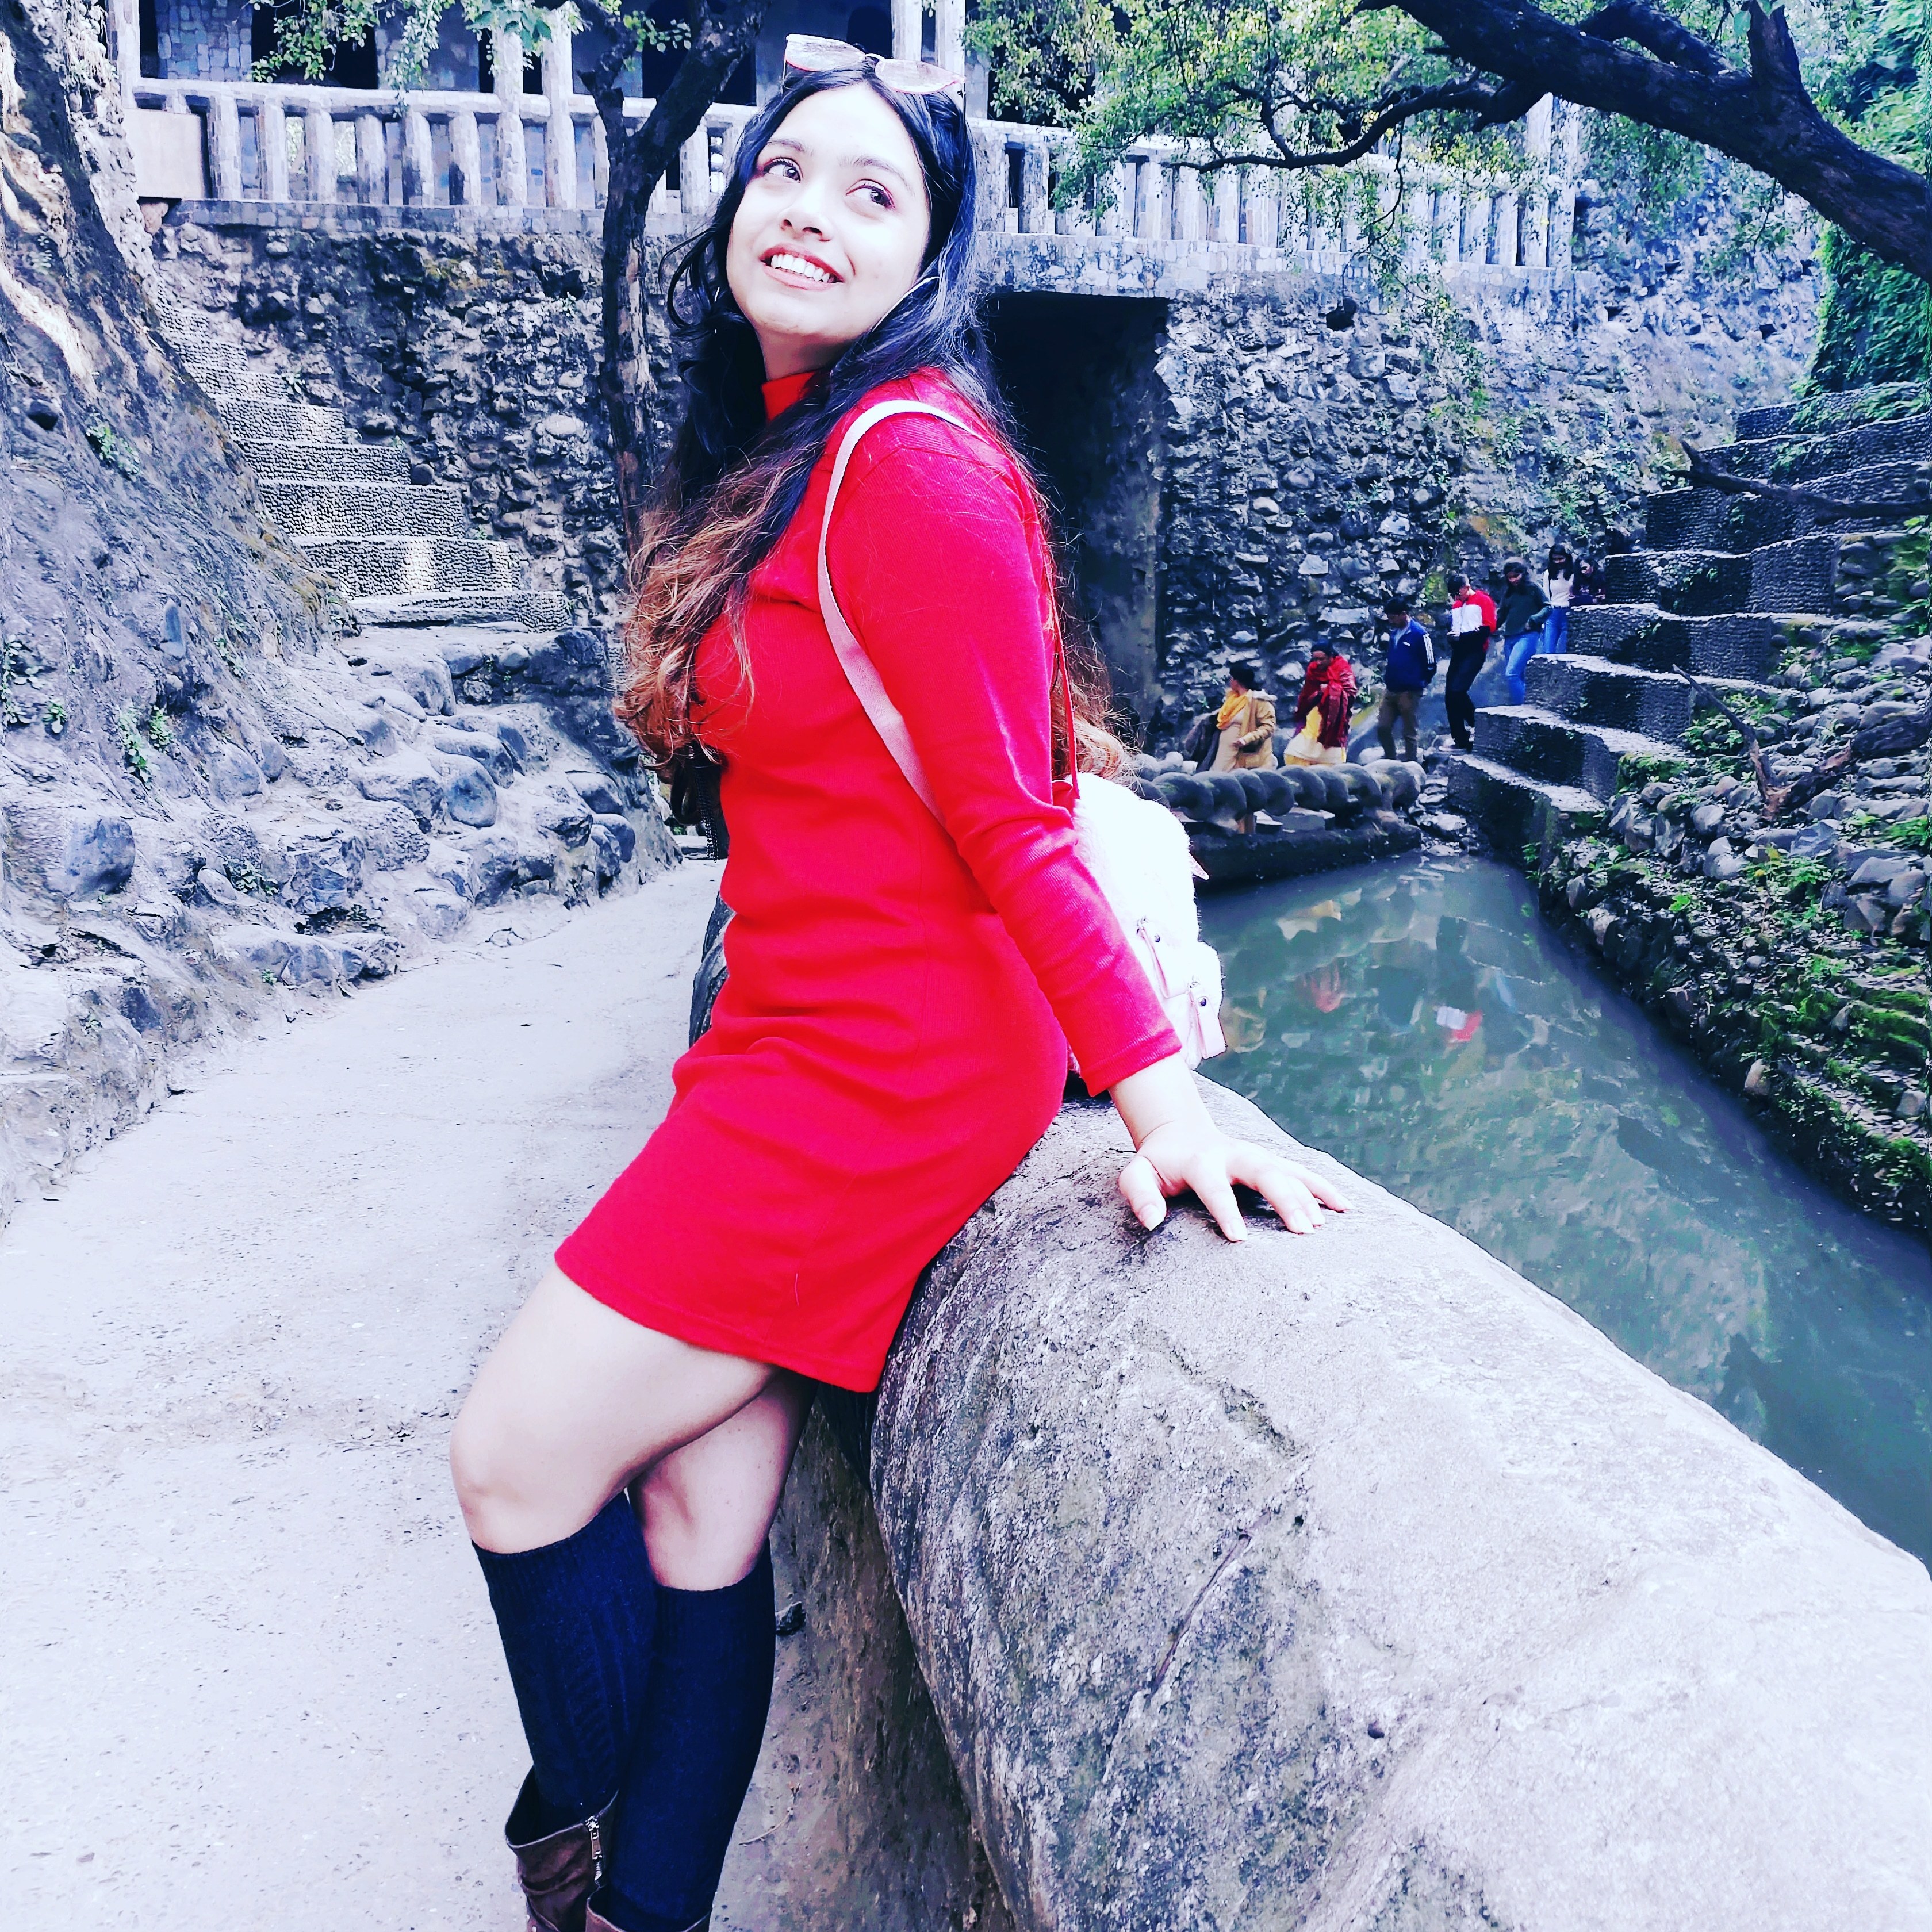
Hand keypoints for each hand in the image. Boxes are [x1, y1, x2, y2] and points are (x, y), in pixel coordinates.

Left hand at [1109, 1055, 1349, 1241]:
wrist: (1179, 1132)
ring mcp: (1257, 1156)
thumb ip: (1139, 1195)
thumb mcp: (1137, 1174)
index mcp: (1201, 1161)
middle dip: (1284, 1199)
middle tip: (1302, 1231)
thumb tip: (1151, 1222)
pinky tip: (1345, 1207)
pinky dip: (1324, 1187)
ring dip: (1309, 1195)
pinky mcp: (1272, 1160)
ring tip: (1325, 1225)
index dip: (1226, 1210)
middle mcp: (1235, 1155)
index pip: (1214, 1185)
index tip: (1240, 1239)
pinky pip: (1302, 1172)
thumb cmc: (1158, 1164)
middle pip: (1264, 1172)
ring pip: (1288, 1171)